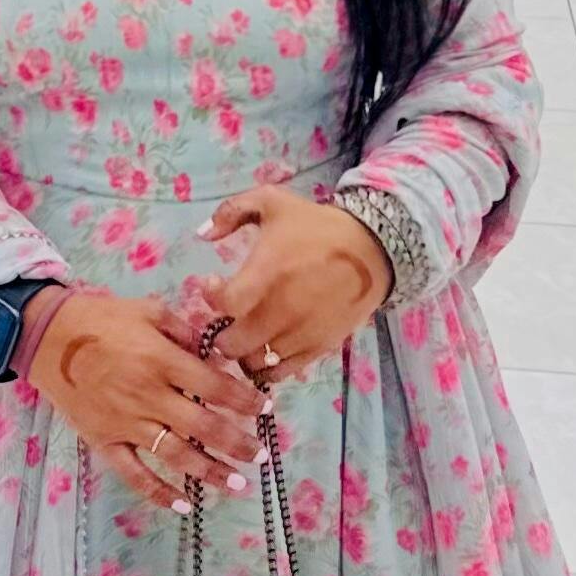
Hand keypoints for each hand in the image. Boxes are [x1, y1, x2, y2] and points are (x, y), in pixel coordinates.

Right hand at [22, 286, 262, 511]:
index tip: (265, 410)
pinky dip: (159, 493)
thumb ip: (184, 331)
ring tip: (238, 484)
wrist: (47, 336)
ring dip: (210, 472)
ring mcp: (125, 423)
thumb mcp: (147, 310)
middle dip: (237, 443)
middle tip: (260, 455)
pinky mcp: (104, 441)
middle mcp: (147, 396)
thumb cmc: (101, 318)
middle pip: (202, 426)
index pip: (214, 385)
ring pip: (176, 455)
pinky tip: (184, 505)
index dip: (243, 400)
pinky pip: (134, 474)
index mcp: (160, 361)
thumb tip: (218, 354)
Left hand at [197, 186, 391, 382]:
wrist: (372, 249)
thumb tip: (202, 233)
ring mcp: (302, 332)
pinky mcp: (318, 347)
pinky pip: (282, 373)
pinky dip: (267, 367)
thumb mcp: (273, 201)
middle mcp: (283, 308)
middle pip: (234, 344)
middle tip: (224, 320)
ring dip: (243, 352)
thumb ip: (232, 211)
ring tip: (245, 337)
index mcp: (269, 271)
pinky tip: (266, 348)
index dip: (211, 297)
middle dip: (221, 334)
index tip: (214, 285)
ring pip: (255, 363)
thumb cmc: (317, 226)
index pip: (226, 304)